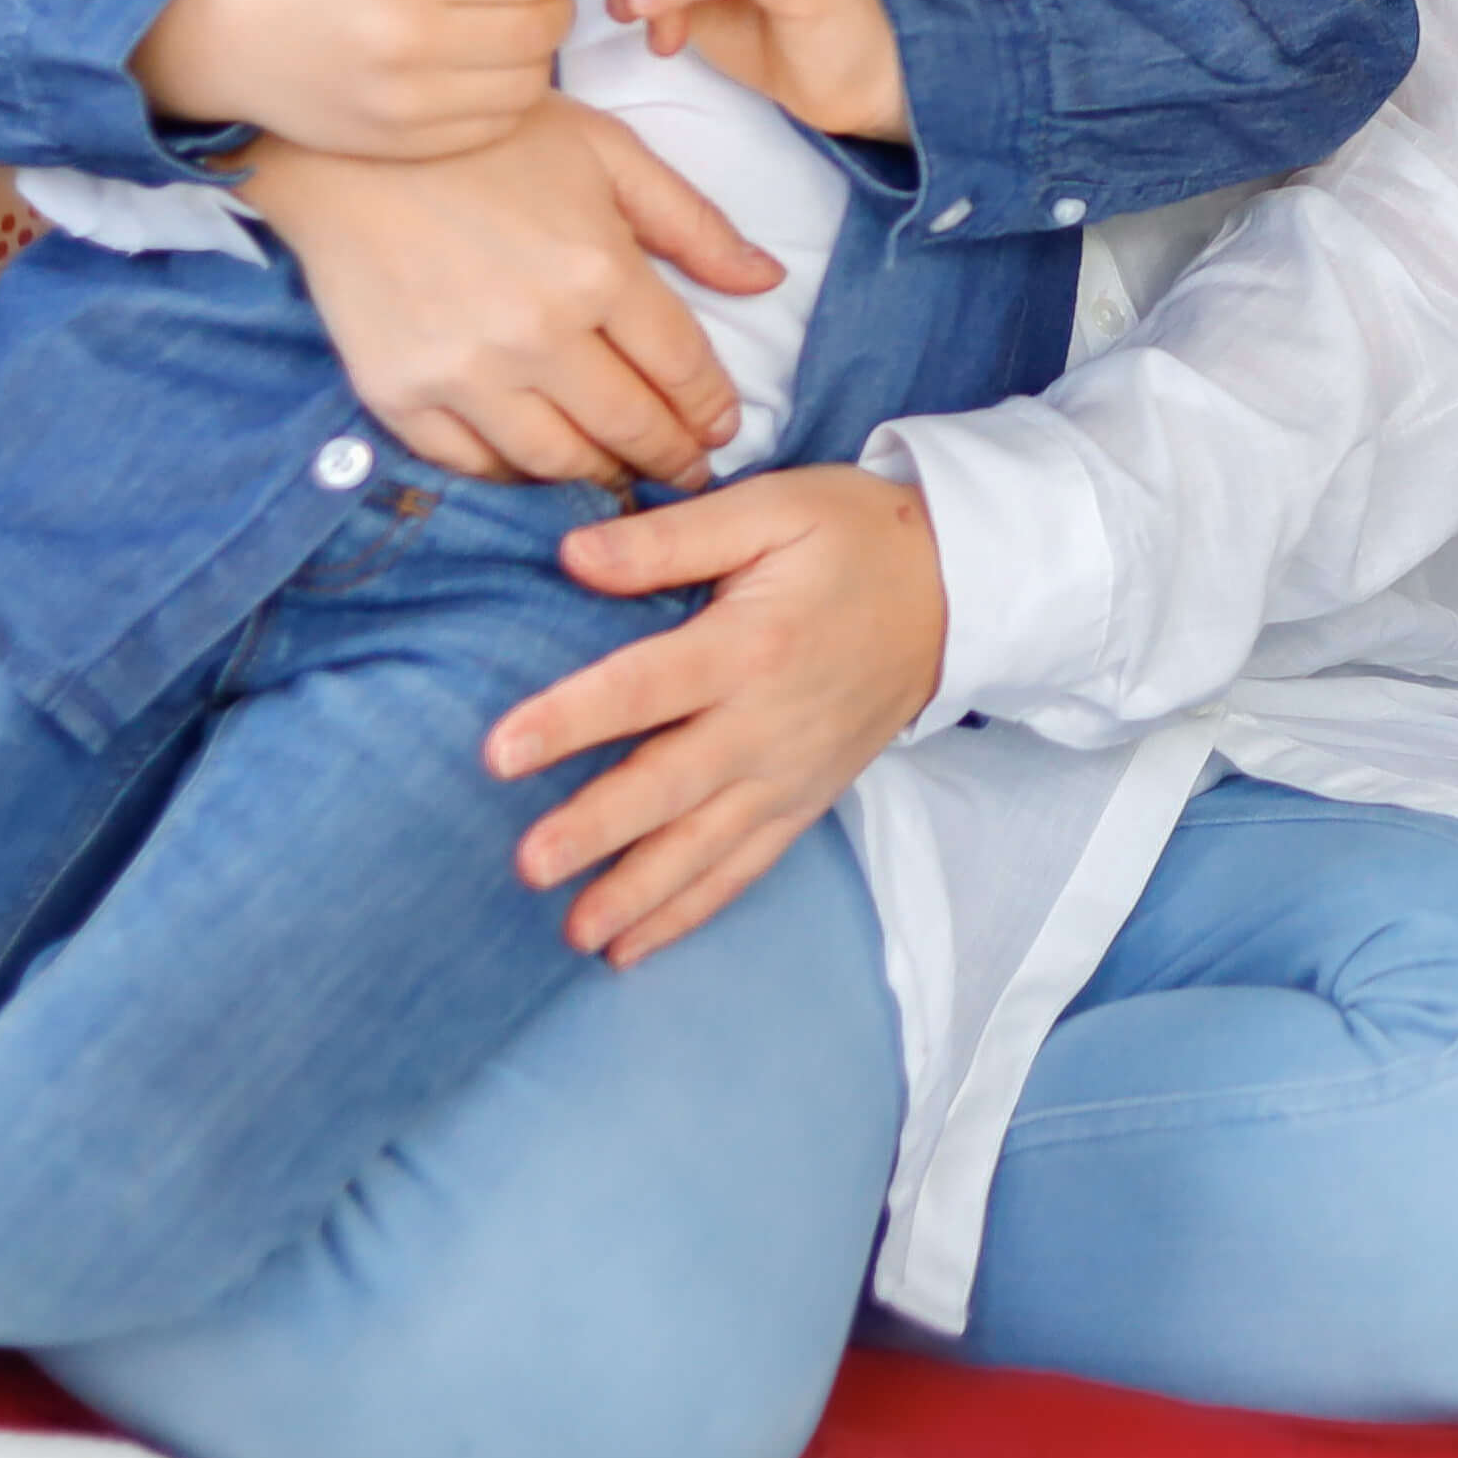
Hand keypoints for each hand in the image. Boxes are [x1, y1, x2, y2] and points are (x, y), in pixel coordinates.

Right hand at [132, 0, 579, 160]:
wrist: (224, 33)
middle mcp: (410, 38)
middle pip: (542, 25)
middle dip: (551, 1)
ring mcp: (406, 102)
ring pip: (530, 80)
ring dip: (534, 51)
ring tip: (501, 29)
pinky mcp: (402, 144)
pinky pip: (496, 123)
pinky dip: (505, 96)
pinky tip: (478, 70)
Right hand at [243, 96, 779, 488]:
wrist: (343, 150)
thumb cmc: (487, 139)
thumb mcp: (608, 153)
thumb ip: (693, 223)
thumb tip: (768, 279)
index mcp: (597, 270)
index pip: (682, 368)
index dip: (712, 408)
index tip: (723, 427)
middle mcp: (536, 335)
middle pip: (628, 425)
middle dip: (672, 456)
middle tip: (690, 470)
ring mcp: (462, 373)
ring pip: (556, 460)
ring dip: (601, 476)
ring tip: (622, 473)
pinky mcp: (399, 395)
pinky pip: (472, 465)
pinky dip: (514, 477)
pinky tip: (539, 466)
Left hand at [485, 464, 950, 962]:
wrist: (958, 589)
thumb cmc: (853, 537)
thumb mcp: (771, 508)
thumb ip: (672, 537)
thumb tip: (574, 556)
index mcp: (752, 642)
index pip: (647, 686)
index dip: (572, 718)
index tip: (499, 750)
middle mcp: (769, 721)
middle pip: (672, 783)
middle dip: (598, 828)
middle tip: (529, 865)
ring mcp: (790, 772)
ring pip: (705, 845)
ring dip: (639, 893)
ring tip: (576, 934)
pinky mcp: (805, 800)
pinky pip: (744, 867)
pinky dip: (690, 912)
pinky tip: (631, 948)